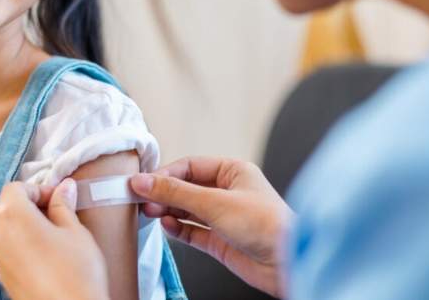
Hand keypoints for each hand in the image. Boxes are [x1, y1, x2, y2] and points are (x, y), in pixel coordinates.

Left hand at [0, 179, 109, 299]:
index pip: (15, 188)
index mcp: (12, 216)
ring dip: (18, 222)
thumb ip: (64, 205)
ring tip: (49, 230)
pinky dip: (16, 241)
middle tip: (51, 210)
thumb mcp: (75, 231)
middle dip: (23, 203)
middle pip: (1, 206)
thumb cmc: (76, 273)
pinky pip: (2, 248)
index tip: (58, 197)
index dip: (38, 188)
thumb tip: (64, 187)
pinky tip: (42, 250)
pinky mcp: (2, 276)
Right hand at [130, 157, 293, 296]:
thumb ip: (176, 192)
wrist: (288, 263)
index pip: (190, 166)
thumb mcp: (215, 202)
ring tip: (149, 211)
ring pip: (186, 209)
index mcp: (233, 171)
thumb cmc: (266, 224)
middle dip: (163, 192)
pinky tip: (166, 224)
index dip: (165, 174)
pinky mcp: (220, 240)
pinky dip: (177, 228)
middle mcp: (228, 191)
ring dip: (167, 209)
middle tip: (140, 198)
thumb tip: (143, 181)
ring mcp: (223, 217)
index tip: (142, 182)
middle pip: (186, 186)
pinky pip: (191, 230)